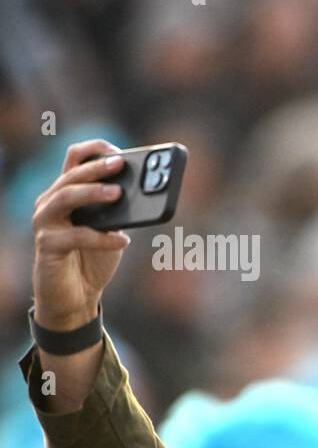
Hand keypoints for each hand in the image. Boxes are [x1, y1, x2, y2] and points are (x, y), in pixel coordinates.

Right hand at [31, 139, 131, 330]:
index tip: (119, 152)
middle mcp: (51, 203)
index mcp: (67, 193)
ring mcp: (45, 223)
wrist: (77, 296)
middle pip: (70, 175)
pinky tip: (123, 241)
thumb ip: (120, 212)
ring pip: (65, 197)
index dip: (94, 150)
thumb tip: (142, 193)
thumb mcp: (112, 230)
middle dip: (96, 168)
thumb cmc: (94, 258)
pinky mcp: (47, 245)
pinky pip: (75, 236)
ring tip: (118, 194)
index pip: (74, 159)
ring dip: (92, 193)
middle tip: (120, 164)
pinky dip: (102, 238)